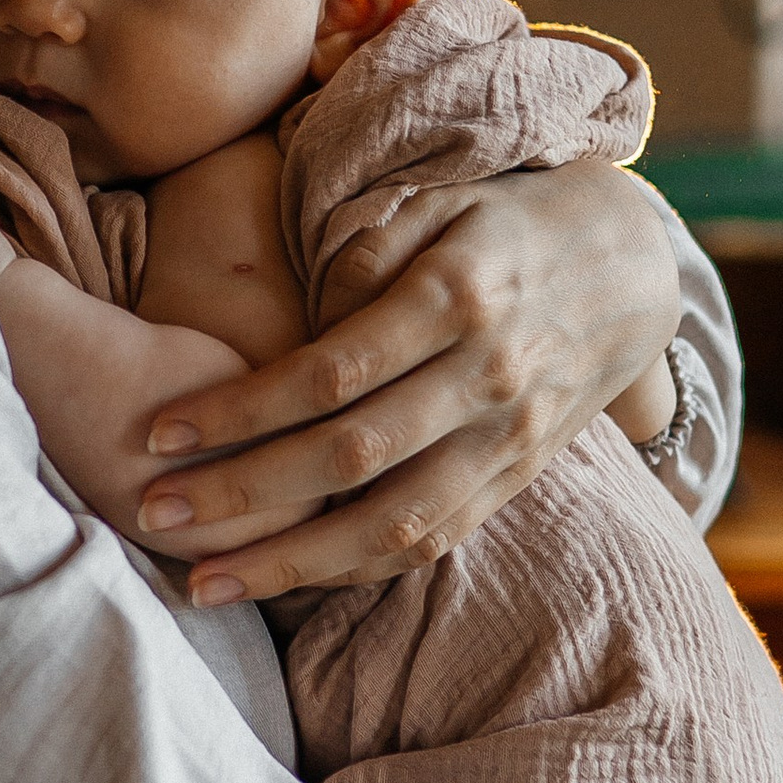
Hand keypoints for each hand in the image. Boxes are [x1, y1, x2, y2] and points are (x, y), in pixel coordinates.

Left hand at [131, 161, 680, 604]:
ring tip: (203, 582)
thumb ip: (363, 252)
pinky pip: (433, 540)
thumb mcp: (440, 199)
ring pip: (394, 523)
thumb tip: (294, 325)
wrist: (630, 268)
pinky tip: (285, 582)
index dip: (239, 410)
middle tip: (151, 514)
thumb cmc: (504, 223)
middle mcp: (488, 378)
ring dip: (291, 564)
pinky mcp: (518, 480)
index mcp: (458, 298)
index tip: (158, 431)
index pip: (330, 372)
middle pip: (351, 458)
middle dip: (244, 495)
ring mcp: (510, 440)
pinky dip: (355, 569)